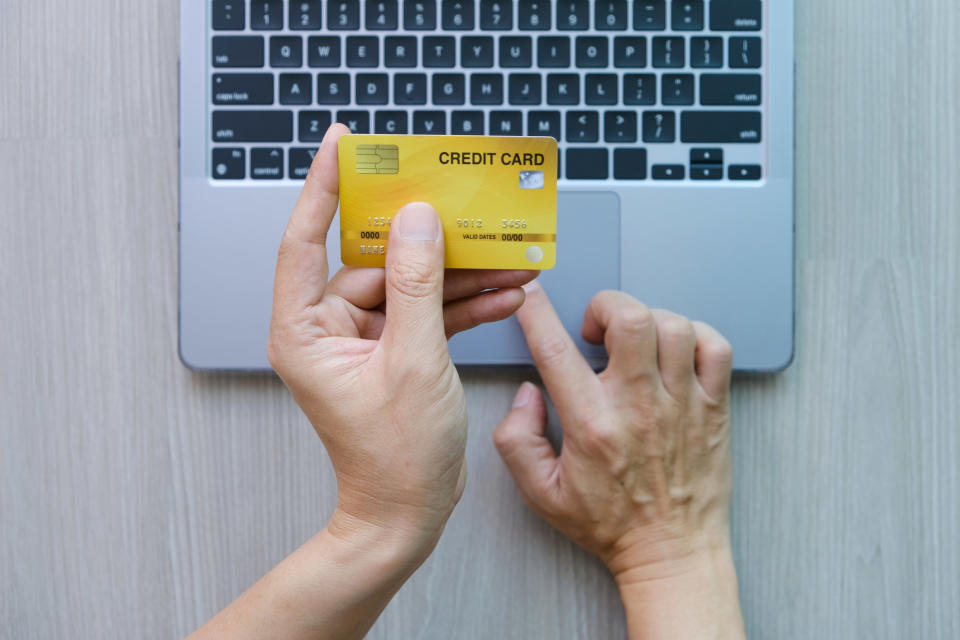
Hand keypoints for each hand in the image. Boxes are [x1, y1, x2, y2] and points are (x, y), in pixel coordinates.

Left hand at [193, 124, 536, 639]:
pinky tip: (502, 295)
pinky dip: (462, 306)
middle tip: (462, 206)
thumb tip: (418, 222)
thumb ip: (417, 286)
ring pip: (411, 287)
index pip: (307, 240)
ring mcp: (363, 341)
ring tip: (507, 260)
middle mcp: (328, 329)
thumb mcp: (413, 361)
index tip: (342, 144)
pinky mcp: (394, 353)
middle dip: (430, 242)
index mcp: (308, 329)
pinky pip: (427, 314)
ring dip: (458, 276)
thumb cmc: (396, 456)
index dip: (323, 187)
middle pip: (377, 261)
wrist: (408, 514)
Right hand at [493, 282, 743, 638]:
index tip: (531, 297)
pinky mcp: (714, 407)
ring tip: (634, 344)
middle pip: (630, 318)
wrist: (671, 552)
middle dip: (604, 306)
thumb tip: (527, 392)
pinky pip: (714, 347)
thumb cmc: (608, 524)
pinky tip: (674, 353)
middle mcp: (639, 407)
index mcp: (591, 425)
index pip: (556, 350)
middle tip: (595, 329)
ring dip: (647, 321)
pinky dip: (695, 335)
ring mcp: (682, 404)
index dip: (537, 313)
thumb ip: (517, 441)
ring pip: (673, 325)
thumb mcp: (540, 494)